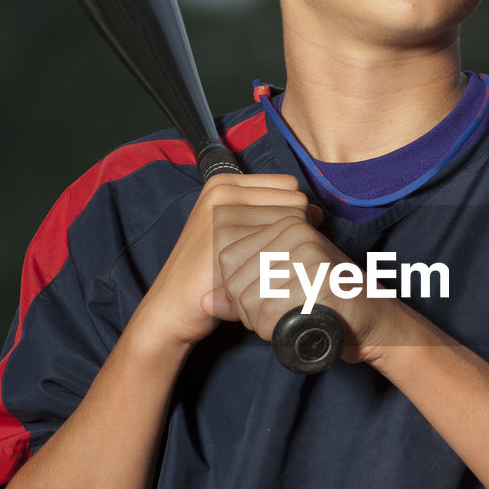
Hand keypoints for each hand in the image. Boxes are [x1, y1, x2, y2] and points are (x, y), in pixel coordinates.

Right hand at [138, 173, 314, 350]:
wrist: (173, 306)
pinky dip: (281, 266)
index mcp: (225, 183)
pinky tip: (262, 280)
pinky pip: (281, 245)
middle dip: (295, 232)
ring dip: (290, 250)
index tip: (280, 241)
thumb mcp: (238, 232)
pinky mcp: (225, 237)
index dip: (294, 215)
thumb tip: (315, 211)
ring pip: (293, 223)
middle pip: (295, 201)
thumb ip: (271, 214)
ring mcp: (223, 211)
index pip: (289, 186)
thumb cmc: (211, 273)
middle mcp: (223, 190)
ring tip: (266, 270)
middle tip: (274, 261)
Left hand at [207, 189, 404, 364]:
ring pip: (251, 298)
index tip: (258, 304)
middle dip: (245, 310)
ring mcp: (308, 253)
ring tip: (285, 323)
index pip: (228, 257)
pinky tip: (292, 329)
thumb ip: (243, 290)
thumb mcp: (279, 289)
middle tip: (272, 319)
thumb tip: (203, 300)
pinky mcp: (319, 279)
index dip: (234, 290)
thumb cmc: (326, 301)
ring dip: (261, 323)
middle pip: (235, 279)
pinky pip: (273, 313)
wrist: (374, 318)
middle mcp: (295, 232)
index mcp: (284, 223)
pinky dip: (275, 331)